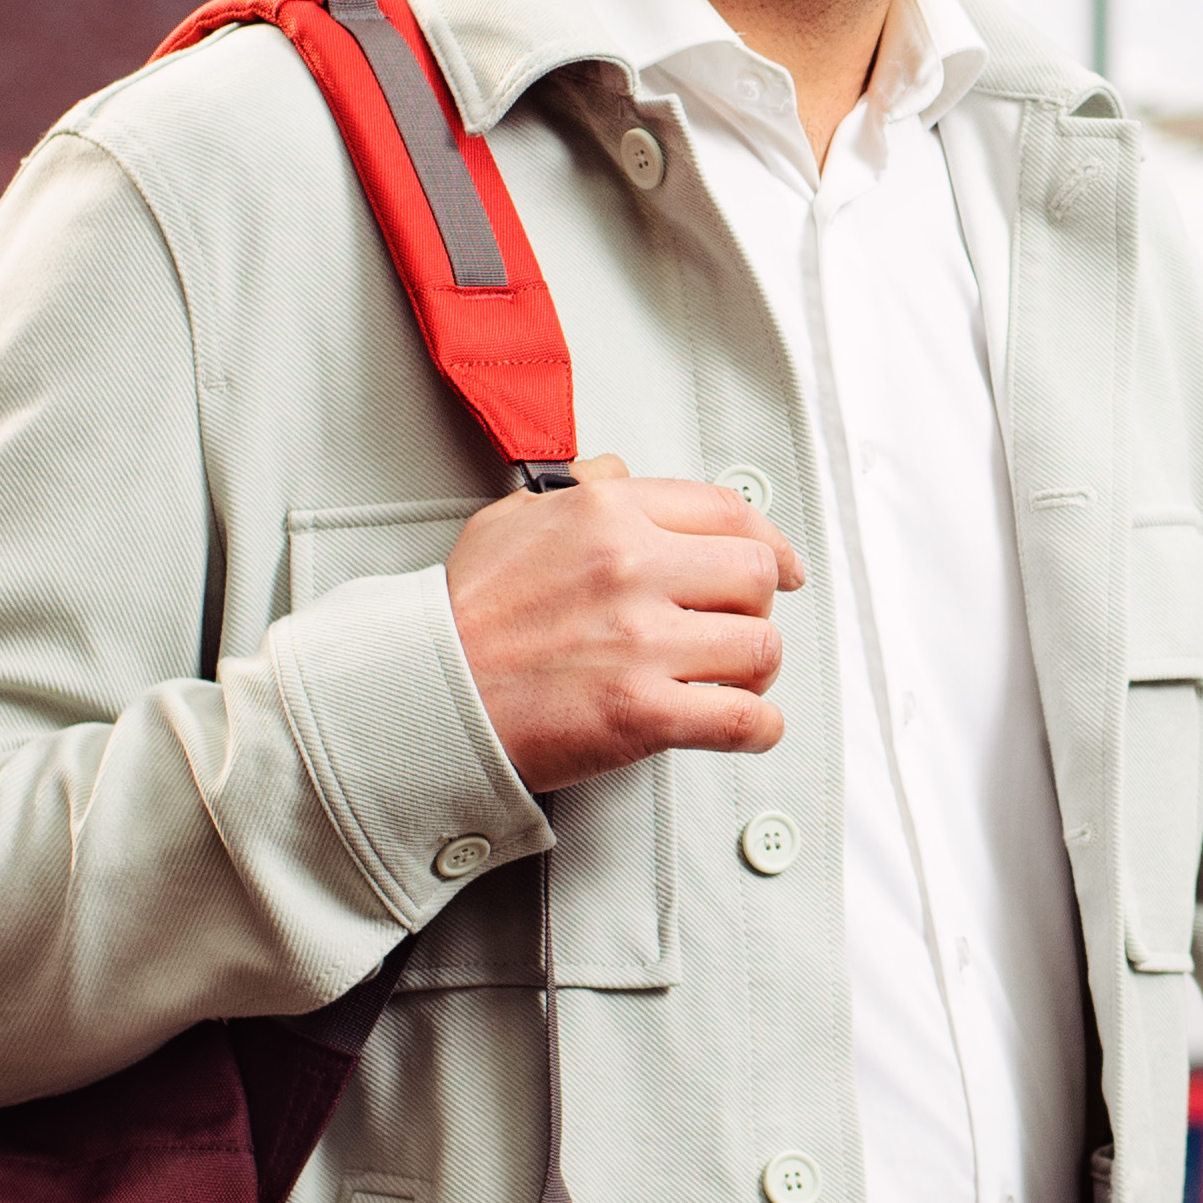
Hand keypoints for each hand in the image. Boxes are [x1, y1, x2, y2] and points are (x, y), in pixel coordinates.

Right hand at [443, 461, 801, 789]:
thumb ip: (577, 494)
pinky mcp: (640, 714)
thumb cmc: (461, 617)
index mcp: (607, 513)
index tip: (782, 567)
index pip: (727, 511)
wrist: (420, 694)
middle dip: (756, 608)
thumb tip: (618, 474)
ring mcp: (640, 643)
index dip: (769, 542)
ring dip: (757, 672)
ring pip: (760, 648)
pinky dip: (758, 729)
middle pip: (757, 576)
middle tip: (735, 630)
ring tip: (732, 682)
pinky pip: (743, 720)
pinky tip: (745, 728)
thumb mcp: (511, 522)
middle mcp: (631, 568)